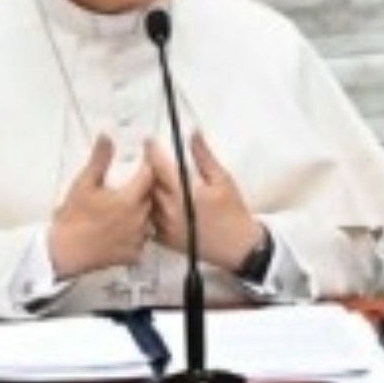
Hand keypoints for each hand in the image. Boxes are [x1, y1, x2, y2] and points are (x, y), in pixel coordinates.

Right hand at [46, 136, 155, 278]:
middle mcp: (137, 219)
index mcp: (128, 200)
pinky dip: (135, 232)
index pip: (149, 175)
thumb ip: (99, 160)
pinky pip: (142, 238)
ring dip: (139, 212)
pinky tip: (119, 229)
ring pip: (148, 217)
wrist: (65, 252)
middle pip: (150, 196)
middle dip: (140, 190)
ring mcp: (137, 238)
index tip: (140, 165)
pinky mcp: (134, 253)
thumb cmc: (72, 222)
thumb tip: (106, 140)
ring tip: (118, 211)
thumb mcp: (84, 184)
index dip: (145, 167)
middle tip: (123, 190)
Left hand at [148, 134, 261, 273]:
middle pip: (148, 183)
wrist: (238, 246)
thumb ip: (203, 156)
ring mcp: (166, 226)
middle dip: (149, 170)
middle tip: (154, 162)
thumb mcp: (222, 179)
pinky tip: (160, 205)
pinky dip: (151, 210)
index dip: (151, 151)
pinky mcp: (165, 239)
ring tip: (158, 184)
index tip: (149, 143)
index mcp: (184, 192)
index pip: (158, 165)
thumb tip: (194, 135)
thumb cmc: (233, 214)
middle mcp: (171, 210)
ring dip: (148, 190)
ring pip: (145, 201)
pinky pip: (148, 220)